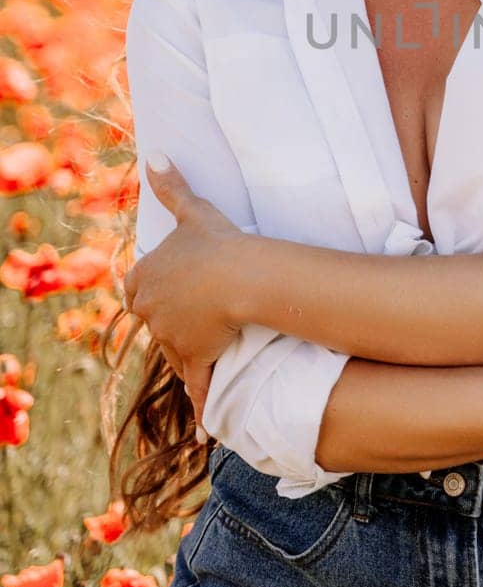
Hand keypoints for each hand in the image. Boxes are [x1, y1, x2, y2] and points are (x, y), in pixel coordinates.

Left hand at [122, 152, 245, 429]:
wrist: (242, 276)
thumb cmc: (218, 243)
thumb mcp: (193, 213)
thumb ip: (172, 186)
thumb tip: (155, 154)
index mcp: (145, 278)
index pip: (136, 289)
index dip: (153, 291)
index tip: (170, 292)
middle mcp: (151, 310)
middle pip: (156, 322)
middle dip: (173, 323)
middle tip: (199, 318)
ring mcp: (172, 337)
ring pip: (176, 351)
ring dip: (189, 356)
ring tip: (209, 356)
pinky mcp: (195, 357)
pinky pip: (196, 385)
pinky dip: (200, 407)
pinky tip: (205, 432)